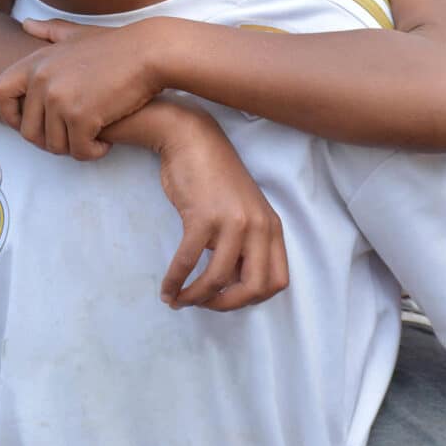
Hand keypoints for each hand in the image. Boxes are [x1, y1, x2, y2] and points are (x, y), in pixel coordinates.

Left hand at [0, 17, 168, 159]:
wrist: (150, 52)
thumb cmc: (118, 45)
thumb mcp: (78, 34)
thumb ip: (49, 32)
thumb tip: (26, 24)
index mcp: (37, 62)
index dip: (9, 114)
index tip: (29, 123)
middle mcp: (42, 81)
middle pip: (27, 131)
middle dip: (48, 141)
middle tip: (72, 137)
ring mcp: (60, 99)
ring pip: (53, 145)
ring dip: (73, 148)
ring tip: (92, 137)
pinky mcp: (81, 116)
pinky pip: (79, 150)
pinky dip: (92, 152)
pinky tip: (105, 142)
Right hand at [148, 100, 289, 311]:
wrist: (191, 140)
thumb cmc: (213, 178)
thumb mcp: (241, 212)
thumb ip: (243, 245)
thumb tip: (227, 285)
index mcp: (271, 227)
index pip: (277, 281)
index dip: (252, 299)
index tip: (228, 297)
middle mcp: (258, 226)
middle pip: (255, 288)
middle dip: (227, 305)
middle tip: (205, 305)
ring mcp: (233, 222)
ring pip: (218, 279)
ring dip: (196, 297)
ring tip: (179, 299)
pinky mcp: (203, 218)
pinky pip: (188, 262)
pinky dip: (176, 281)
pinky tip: (167, 288)